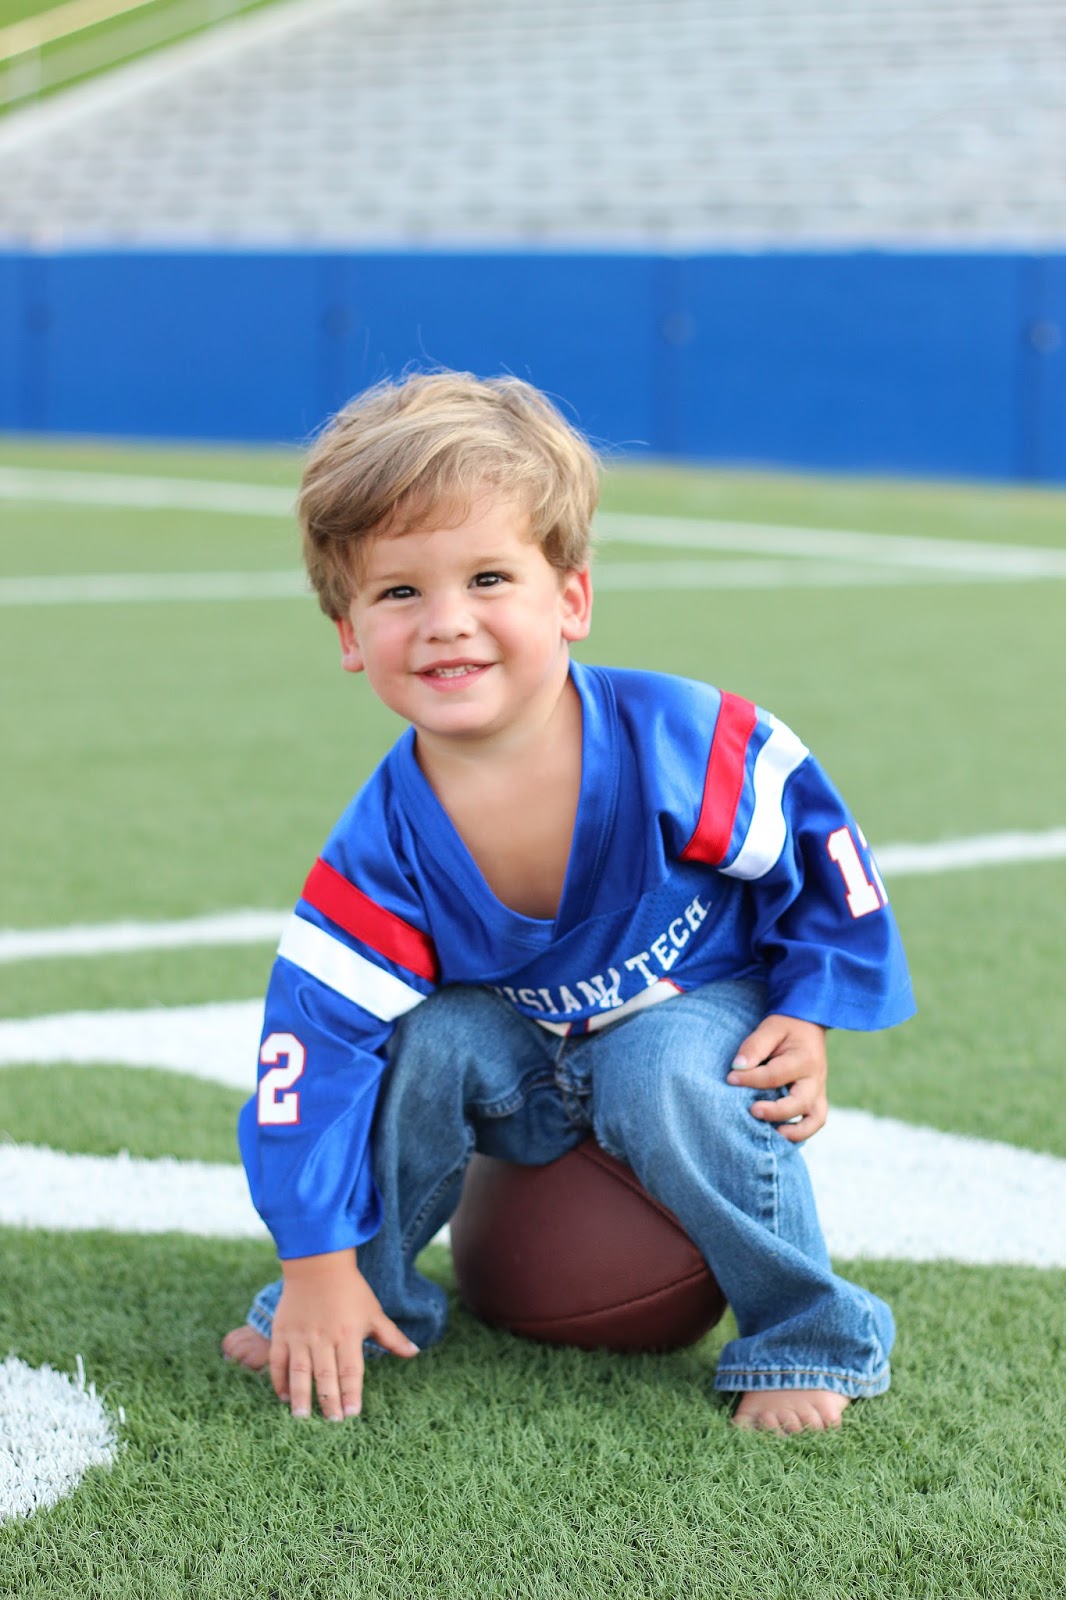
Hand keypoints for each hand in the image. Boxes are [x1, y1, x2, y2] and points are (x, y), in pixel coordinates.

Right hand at [270, 1249, 418, 1420]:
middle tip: (331, 1421)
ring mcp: (301, 1335)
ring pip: (299, 1370)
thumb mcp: (373, 1311)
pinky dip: (279, 1379)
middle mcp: (323, 1337)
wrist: (317, 1263)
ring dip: (301, 1395)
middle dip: (329, 1400)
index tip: (353, 1415)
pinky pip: (278, 1360)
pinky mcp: (282, 1332)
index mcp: (348, 1334)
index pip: (351, 1370)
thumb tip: (415, 1353)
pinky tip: (283, 1397)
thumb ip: (391, 1336)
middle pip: (326, 1374)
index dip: (352, 1393)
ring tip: (302, 1417)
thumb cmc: (350, 1289)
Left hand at [726, 1013, 827, 1141]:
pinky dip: (801, 1132)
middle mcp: (815, 1078)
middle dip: (775, 1111)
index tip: (730, 1078)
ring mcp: (818, 1091)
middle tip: (751, 1110)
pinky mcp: (816, 1100)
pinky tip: (779, 1134)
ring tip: (772, 1134)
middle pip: (799, 1102)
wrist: (808, 1026)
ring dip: (795, 1131)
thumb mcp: (770, 1028)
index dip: (750, 1079)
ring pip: (814, 1118)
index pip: (775, 1075)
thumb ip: (754, 1046)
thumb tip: (737, 1067)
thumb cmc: (786, 1028)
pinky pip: (815, 1121)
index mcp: (804, 1058)